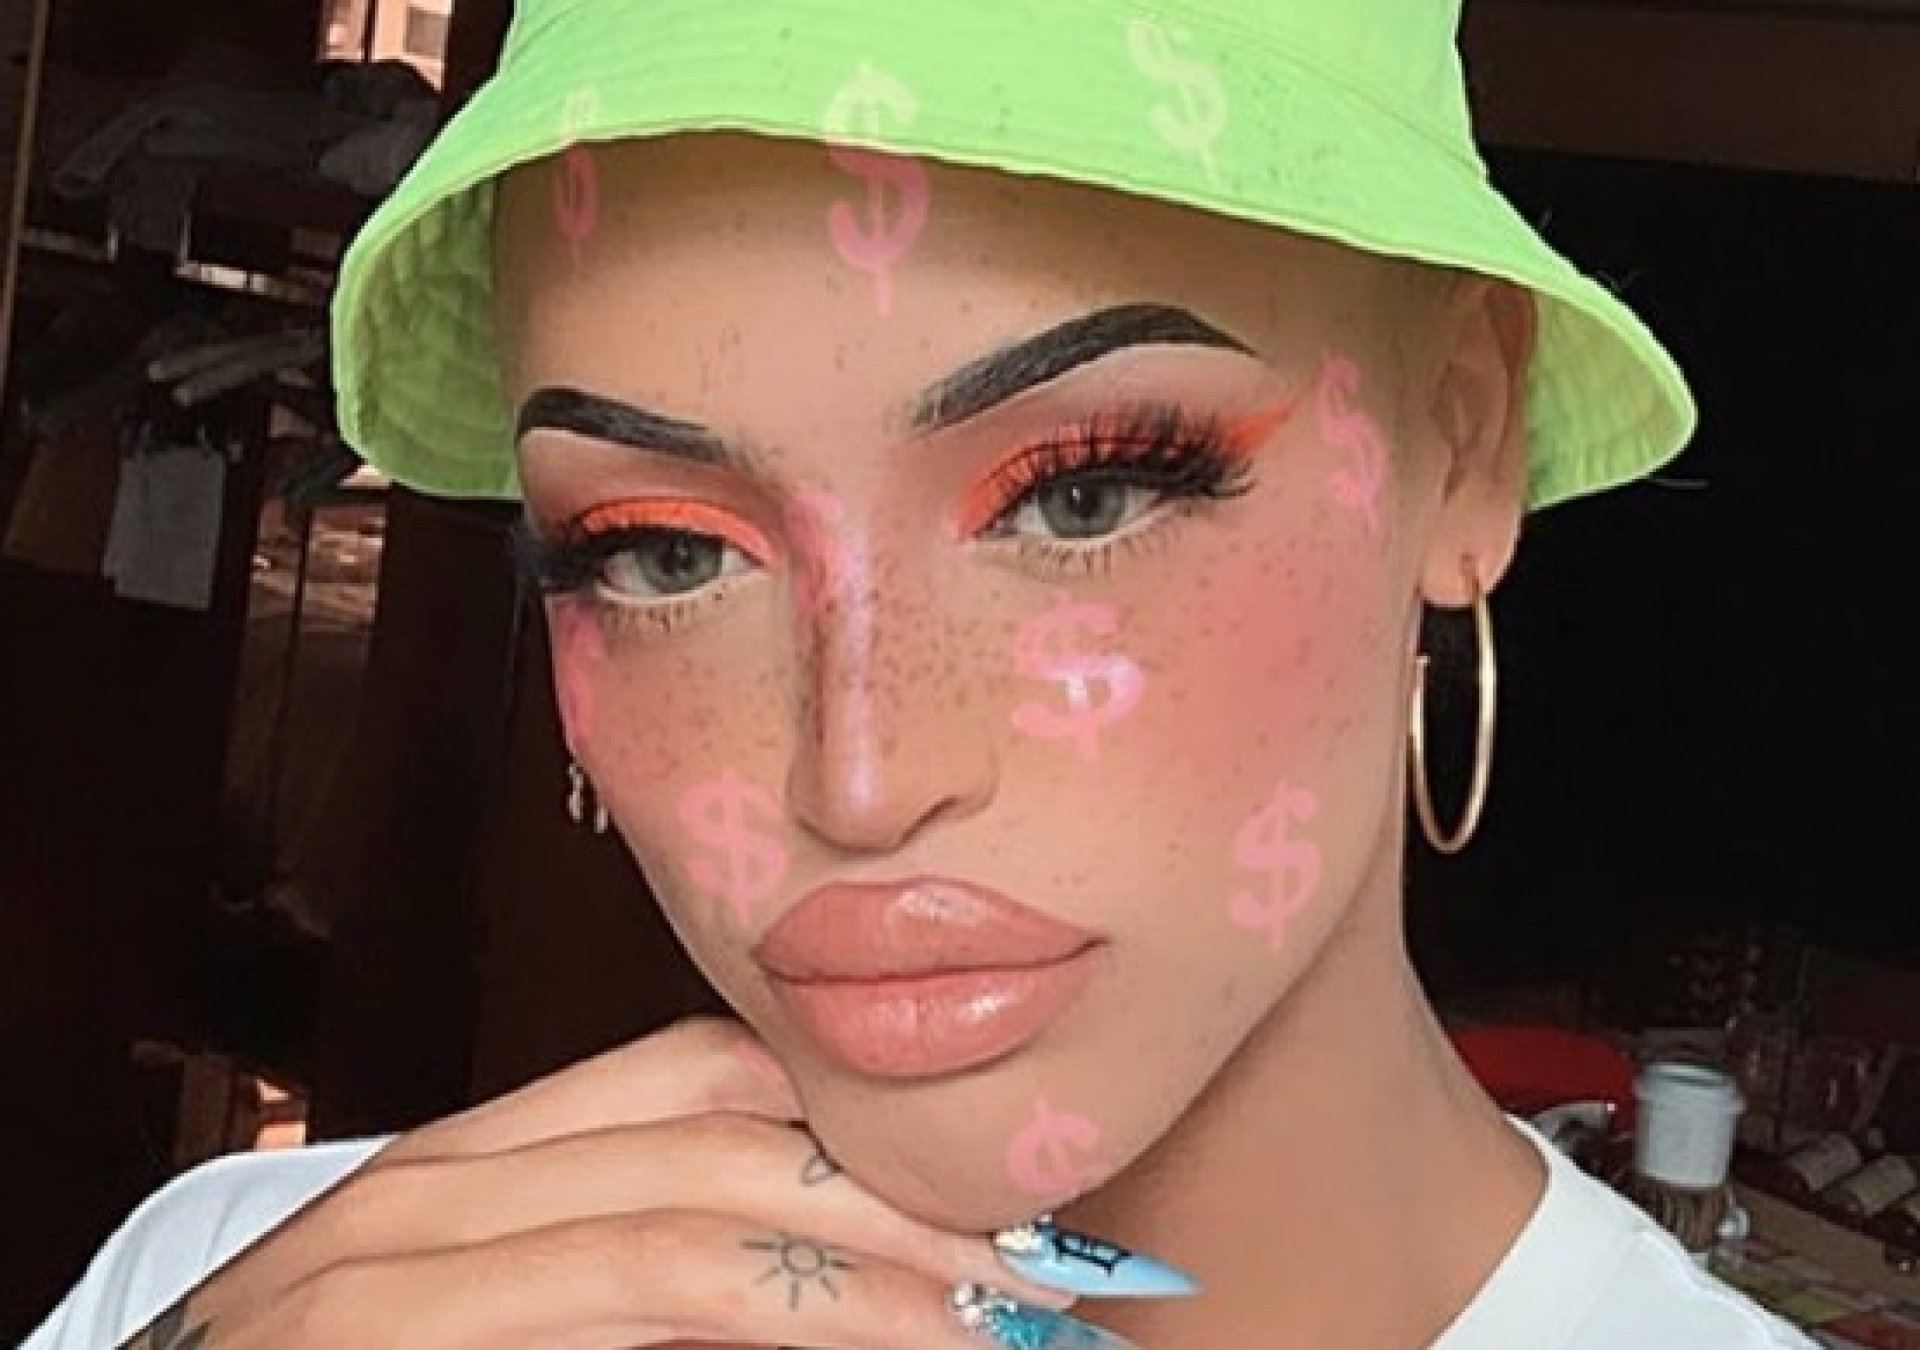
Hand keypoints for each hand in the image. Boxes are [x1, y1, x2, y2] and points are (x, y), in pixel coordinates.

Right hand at [116, 1017, 1087, 1348]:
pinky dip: (764, 1335)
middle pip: (728, 1148)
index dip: (869, 1129)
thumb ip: (632, 1271)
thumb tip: (836, 1277)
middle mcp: (430, 1198)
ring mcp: (394, 1281)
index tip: (1011, 1193)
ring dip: (875, 1293)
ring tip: (1011, 1333)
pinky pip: (625, 1319)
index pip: (700, 1080)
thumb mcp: (482, 1308)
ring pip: (692, 1244)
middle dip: (914, 1214)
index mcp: (463, 1163)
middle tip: (1069, 1274)